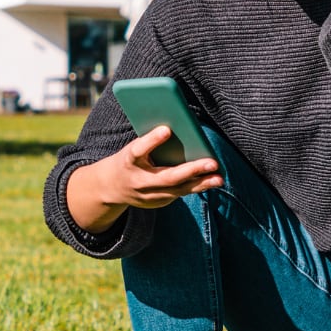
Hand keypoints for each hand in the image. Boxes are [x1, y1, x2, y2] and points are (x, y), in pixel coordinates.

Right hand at [68, 125, 223, 233]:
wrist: (111, 188)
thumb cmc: (129, 160)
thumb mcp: (133, 149)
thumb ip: (151, 142)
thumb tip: (178, 128)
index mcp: (128, 161)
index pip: (138, 150)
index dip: (151, 140)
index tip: (167, 129)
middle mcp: (139, 181)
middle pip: (167, 176)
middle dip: (191, 170)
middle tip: (212, 162)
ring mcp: (149, 196)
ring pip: (178, 190)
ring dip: (201, 184)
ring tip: (219, 177)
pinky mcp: (158, 202)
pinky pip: (180, 193)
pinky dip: (197, 186)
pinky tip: (212, 180)